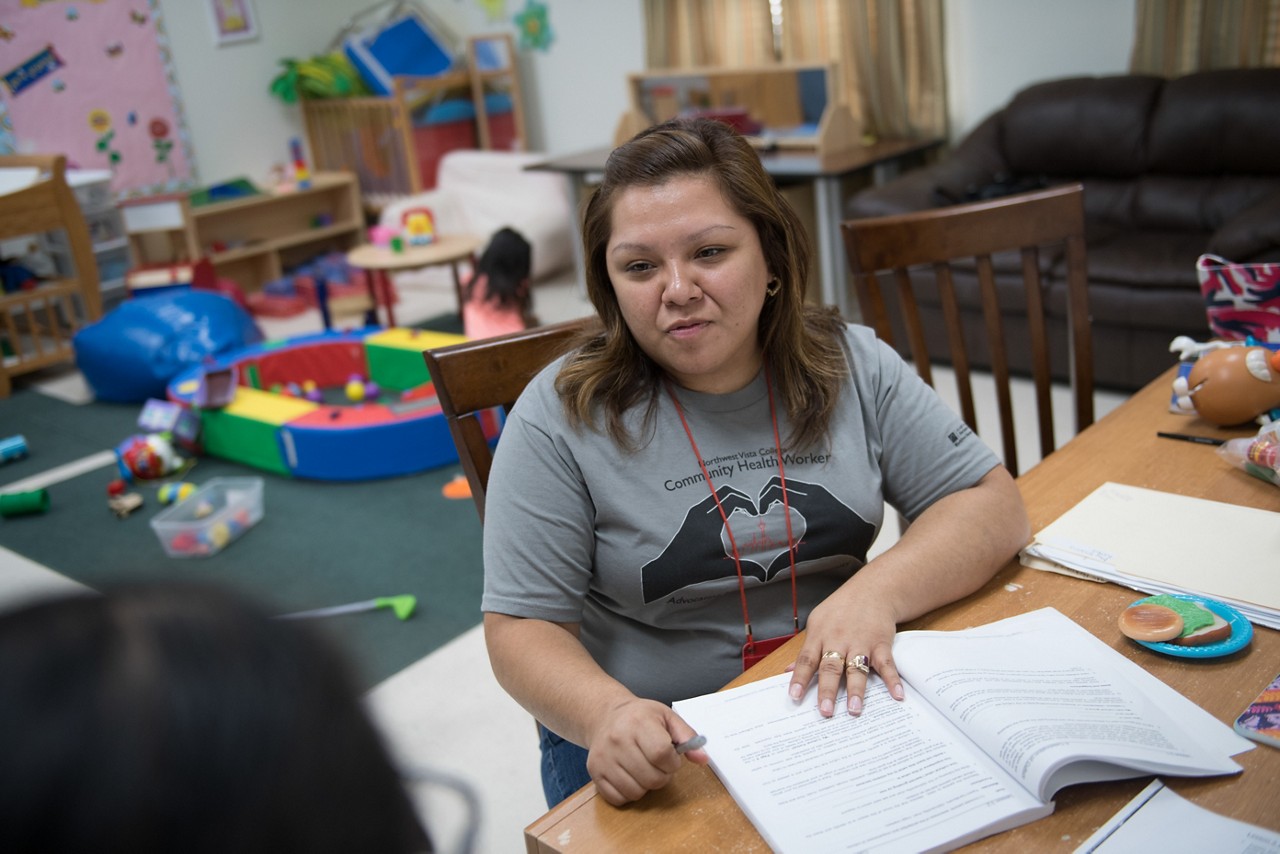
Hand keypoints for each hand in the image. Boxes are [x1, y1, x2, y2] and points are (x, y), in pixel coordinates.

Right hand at [585, 698, 707, 804]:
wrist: (605, 715)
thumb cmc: (639, 717)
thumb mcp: (667, 717)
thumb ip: (687, 737)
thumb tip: (702, 758)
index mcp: (638, 722)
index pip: (661, 754)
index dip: (672, 763)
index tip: (671, 758)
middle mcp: (617, 739)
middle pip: (651, 778)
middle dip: (662, 775)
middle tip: (657, 763)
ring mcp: (603, 757)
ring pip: (636, 792)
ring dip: (646, 785)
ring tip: (643, 768)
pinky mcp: (594, 772)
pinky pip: (618, 798)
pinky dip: (628, 793)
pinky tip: (630, 775)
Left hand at [786, 585, 903, 716]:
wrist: (872, 590)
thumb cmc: (841, 609)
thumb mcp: (817, 623)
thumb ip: (806, 650)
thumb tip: (788, 671)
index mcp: (819, 636)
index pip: (807, 659)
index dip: (800, 679)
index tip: (795, 697)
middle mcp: (838, 640)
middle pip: (831, 667)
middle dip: (827, 690)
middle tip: (825, 711)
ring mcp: (861, 642)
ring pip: (856, 668)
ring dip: (856, 690)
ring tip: (855, 710)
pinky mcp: (881, 643)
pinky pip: (886, 664)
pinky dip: (893, 680)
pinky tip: (897, 695)